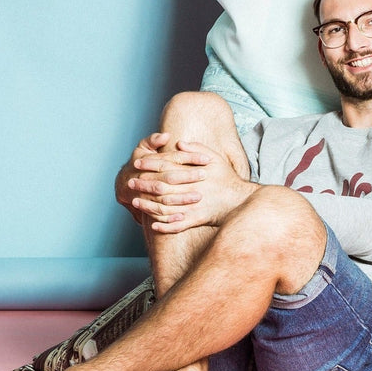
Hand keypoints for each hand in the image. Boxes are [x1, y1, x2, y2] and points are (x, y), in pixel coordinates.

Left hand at [123, 136, 255, 232]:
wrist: (241, 199)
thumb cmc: (227, 177)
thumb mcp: (215, 158)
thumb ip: (196, 149)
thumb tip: (179, 143)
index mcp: (192, 173)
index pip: (165, 167)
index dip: (149, 164)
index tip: (136, 164)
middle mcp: (190, 189)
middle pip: (160, 186)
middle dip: (143, 184)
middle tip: (130, 183)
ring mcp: (192, 206)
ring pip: (164, 207)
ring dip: (148, 205)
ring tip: (136, 202)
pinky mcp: (196, 220)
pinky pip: (176, 225)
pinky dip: (164, 226)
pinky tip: (153, 225)